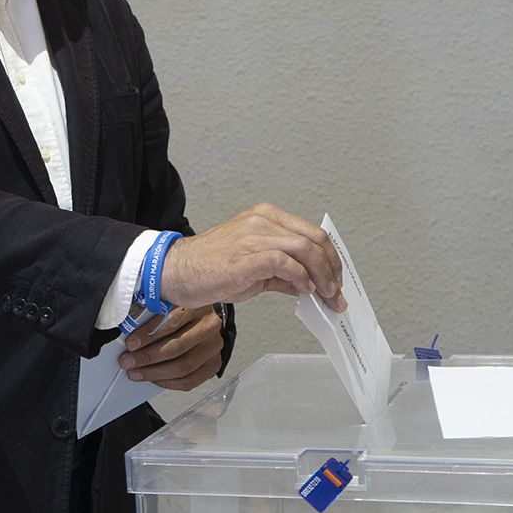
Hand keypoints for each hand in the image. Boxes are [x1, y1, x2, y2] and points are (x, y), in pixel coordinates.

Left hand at [119, 306, 223, 390]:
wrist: (200, 318)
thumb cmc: (178, 310)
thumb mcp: (166, 302)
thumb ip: (151, 311)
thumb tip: (128, 328)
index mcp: (197, 305)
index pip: (171, 322)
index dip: (148, 335)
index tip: (130, 344)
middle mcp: (209, 325)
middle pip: (177, 347)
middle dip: (147, 357)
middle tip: (128, 361)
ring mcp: (214, 346)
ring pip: (184, 366)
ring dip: (155, 373)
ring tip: (136, 373)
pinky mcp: (214, 363)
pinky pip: (190, 380)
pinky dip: (168, 382)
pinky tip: (153, 379)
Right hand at [159, 205, 342, 311]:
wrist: (176, 271)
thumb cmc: (210, 267)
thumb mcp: (254, 265)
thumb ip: (283, 272)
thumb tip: (308, 284)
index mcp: (265, 217)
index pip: (312, 233)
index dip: (331, 258)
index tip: (336, 279)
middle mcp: (262, 221)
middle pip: (314, 239)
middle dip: (332, 269)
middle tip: (335, 292)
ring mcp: (254, 236)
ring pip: (305, 249)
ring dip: (322, 277)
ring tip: (325, 295)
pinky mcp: (247, 257)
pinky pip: (285, 263)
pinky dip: (301, 277)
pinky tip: (303, 290)